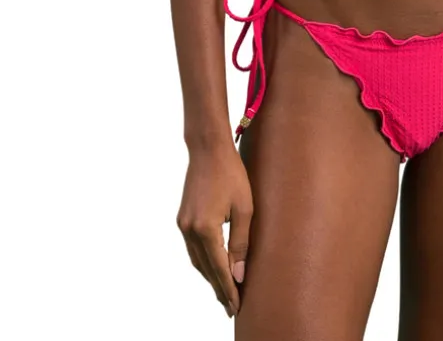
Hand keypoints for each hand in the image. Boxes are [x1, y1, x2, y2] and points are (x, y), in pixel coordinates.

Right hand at [176, 143, 253, 318]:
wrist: (208, 148)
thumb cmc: (232, 174)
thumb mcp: (244, 208)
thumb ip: (241, 243)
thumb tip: (239, 274)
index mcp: (206, 229)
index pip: (219, 269)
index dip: (228, 290)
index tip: (236, 307)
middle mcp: (190, 230)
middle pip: (206, 269)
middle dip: (219, 288)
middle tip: (231, 306)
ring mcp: (183, 225)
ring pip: (197, 261)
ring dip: (210, 276)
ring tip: (224, 291)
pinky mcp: (182, 219)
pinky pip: (193, 249)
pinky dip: (203, 262)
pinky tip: (213, 267)